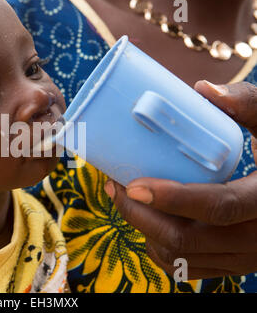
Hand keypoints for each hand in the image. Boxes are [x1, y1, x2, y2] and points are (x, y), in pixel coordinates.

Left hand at [104, 81, 256, 279]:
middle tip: (115, 187)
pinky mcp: (233, 264)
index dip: (172, 198)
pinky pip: (187, 268)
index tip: (132, 184)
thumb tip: (202, 90)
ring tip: (125, 200)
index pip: (217, 207)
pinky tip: (148, 223)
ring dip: (144, 230)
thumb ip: (248, 105)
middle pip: (186, 238)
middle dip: (140, 215)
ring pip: (181, 257)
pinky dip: (160, 248)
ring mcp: (245, 257)